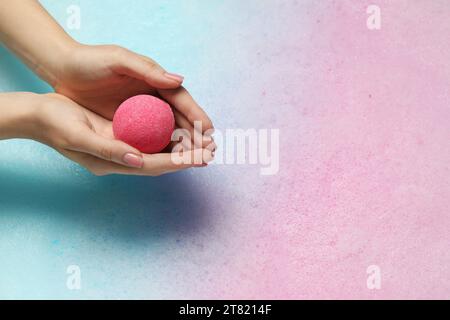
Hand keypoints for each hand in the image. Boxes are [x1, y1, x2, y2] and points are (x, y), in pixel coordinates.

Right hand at [32, 93, 213, 175]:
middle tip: (212, 151)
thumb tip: (138, 160)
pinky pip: (149, 139)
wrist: (39, 115)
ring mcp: (122, 148)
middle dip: (187, 157)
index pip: (154, 165)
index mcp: (112, 162)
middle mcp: (121, 159)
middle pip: (161, 161)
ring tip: (205, 143)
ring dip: (181, 147)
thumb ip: (108, 149)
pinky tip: (181, 130)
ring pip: (158, 151)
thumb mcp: (79, 135)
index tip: (203, 158)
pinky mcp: (120, 136)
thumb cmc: (55, 123)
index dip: (180, 162)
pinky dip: (167, 136)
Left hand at [52, 44, 213, 147]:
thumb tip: (179, 81)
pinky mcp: (127, 122)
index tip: (210, 130)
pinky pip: (149, 137)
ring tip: (198, 159)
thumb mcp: (118, 60)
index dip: (197, 115)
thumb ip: (147, 70)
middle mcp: (151, 96)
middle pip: (179, 118)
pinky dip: (162, 148)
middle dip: (196, 134)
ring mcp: (140, 111)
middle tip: (209, 151)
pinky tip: (172, 159)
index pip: (181, 100)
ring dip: (183, 144)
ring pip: (167, 130)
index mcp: (154, 79)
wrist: (63, 70)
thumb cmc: (89, 61)